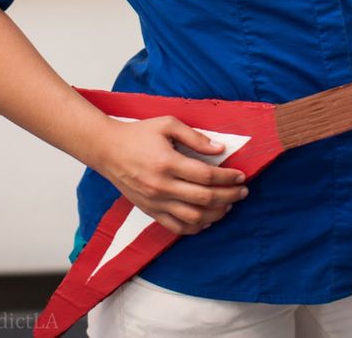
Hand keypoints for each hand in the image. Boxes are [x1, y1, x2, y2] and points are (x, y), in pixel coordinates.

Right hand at [93, 115, 248, 234]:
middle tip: (243, 191)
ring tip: (229, 204)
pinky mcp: (150, 211)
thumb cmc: (139, 134)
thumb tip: (220, 148)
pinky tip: (208, 219)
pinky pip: (177, 227)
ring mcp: (155, 202)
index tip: (241, 176)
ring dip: (217, 213)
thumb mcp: (167, 124)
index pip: (206, 175)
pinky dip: (196, 227)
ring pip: (194, 217)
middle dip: (229, 195)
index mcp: (167, 162)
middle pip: (204, 198)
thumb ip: (195, 137)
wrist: (108, 150)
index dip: (228, 177)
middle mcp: (162, 186)